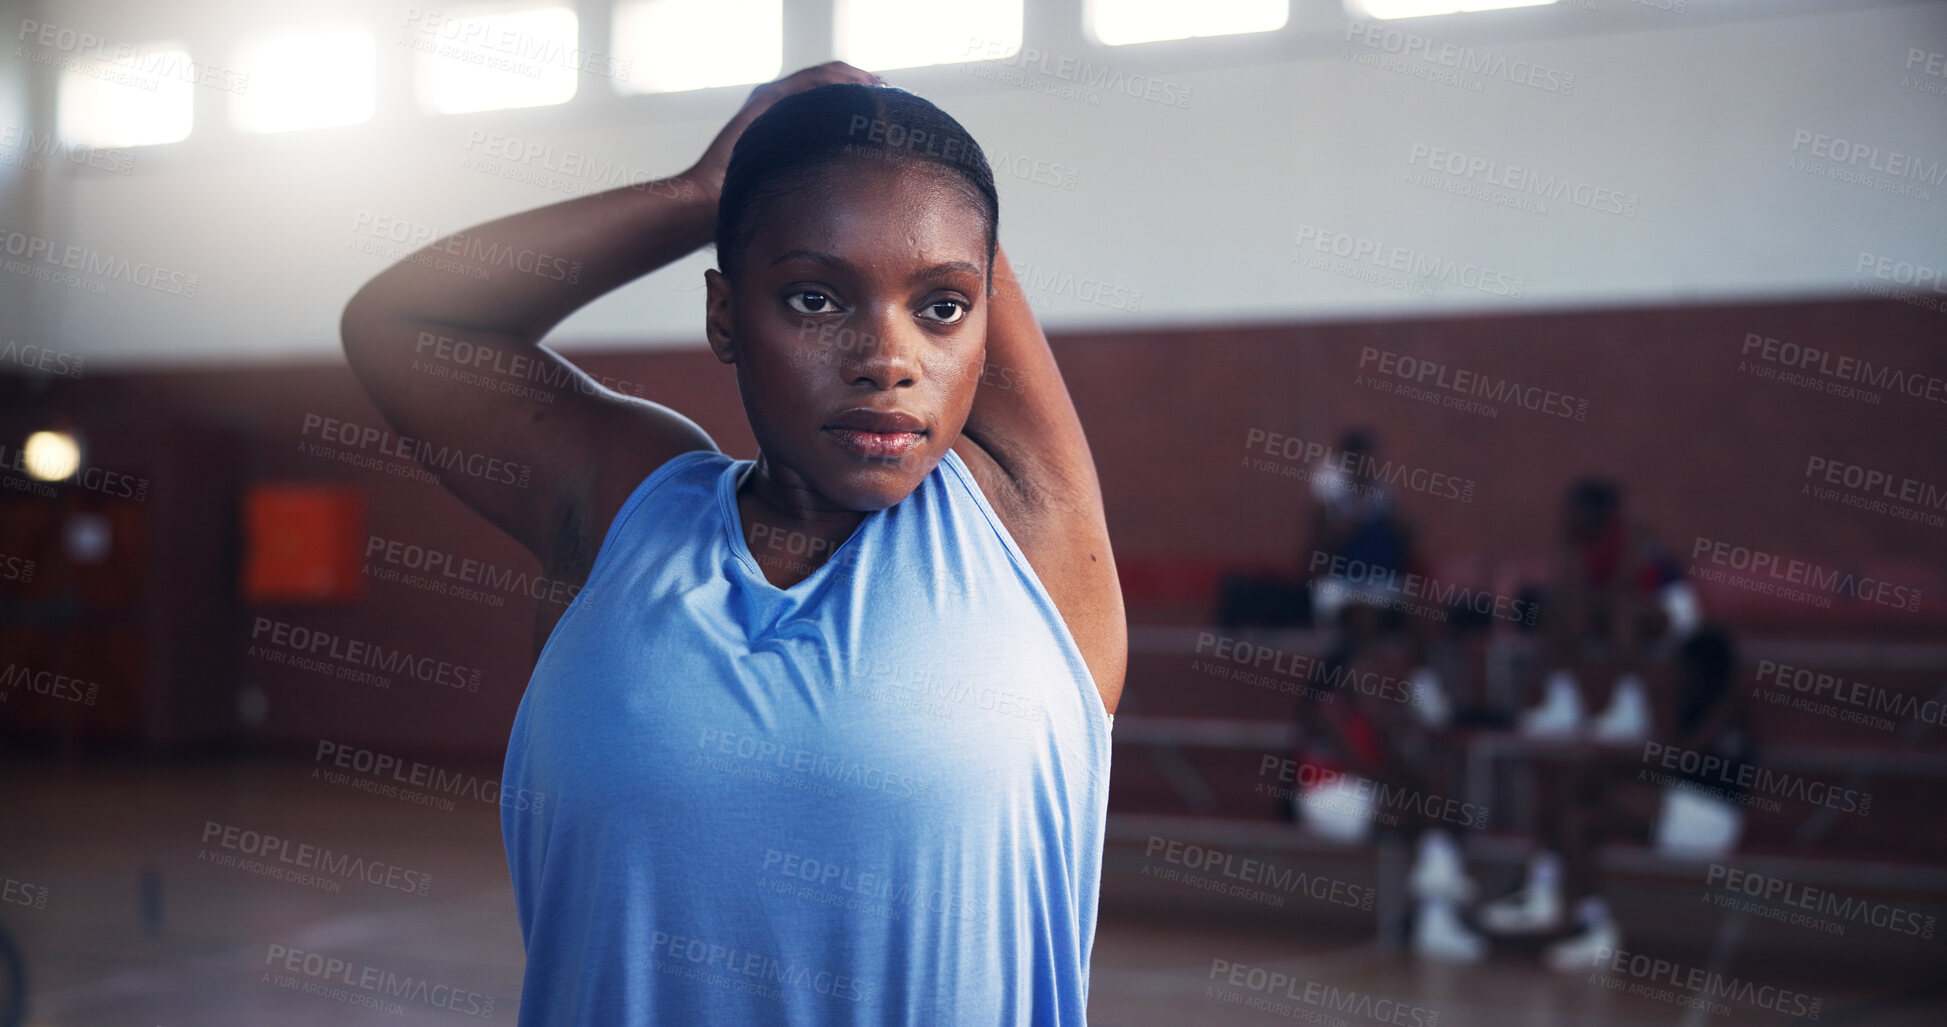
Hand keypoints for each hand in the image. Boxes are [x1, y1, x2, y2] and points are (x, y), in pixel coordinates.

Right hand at [680, 61, 886, 204]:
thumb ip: (820, 188)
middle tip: (895, 98)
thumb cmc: (751, 208)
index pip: (834, 105)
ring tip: (883, 88)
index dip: (863, 105)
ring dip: (857, 79)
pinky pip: (809, 81)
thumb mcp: (798, 194)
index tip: (894, 117)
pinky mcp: (766, 100)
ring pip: (825, 78)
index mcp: (790, 128)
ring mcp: (772, 101)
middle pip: (833, 86)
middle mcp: (782, 108)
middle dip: (866, 89)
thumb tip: (863, 204)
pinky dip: (837, 80)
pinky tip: (861, 87)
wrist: (708, 204)